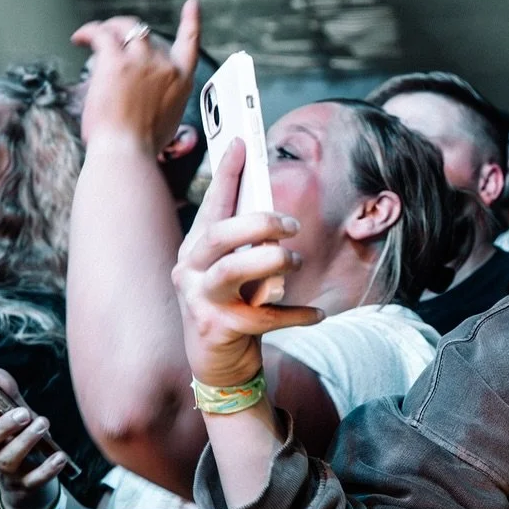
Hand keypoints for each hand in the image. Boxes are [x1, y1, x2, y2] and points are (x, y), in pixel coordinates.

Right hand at [0, 366, 65, 508]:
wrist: (32, 487)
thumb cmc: (24, 443)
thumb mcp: (19, 418)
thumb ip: (10, 397)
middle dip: (1, 425)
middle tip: (23, 412)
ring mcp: (9, 470)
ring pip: (8, 459)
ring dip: (25, 441)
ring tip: (42, 424)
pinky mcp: (27, 485)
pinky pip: (34, 479)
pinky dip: (47, 468)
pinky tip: (60, 456)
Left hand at [72, 0, 201, 150]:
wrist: (127, 151)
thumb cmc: (141, 145)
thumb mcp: (166, 120)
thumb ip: (162, 101)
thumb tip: (148, 99)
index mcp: (182, 80)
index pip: (191, 42)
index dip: (192, 21)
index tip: (192, 6)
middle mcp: (166, 65)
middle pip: (148, 34)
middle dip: (129, 35)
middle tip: (110, 40)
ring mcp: (142, 60)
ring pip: (124, 26)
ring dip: (107, 28)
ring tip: (91, 35)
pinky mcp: (116, 61)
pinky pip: (101, 34)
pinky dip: (88, 32)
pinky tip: (80, 38)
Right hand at [172, 139, 322, 387]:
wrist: (218, 366)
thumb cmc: (234, 307)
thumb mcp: (237, 271)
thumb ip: (248, 245)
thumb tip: (276, 214)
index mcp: (196, 249)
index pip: (211, 205)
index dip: (225, 173)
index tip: (241, 141)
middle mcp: (191, 271)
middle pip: (219, 234)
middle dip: (258, 222)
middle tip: (292, 224)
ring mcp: (201, 301)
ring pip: (233, 270)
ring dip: (272, 261)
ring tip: (295, 261)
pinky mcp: (218, 329)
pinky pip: (264, 316)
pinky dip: (296, 313)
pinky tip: (317, 313)